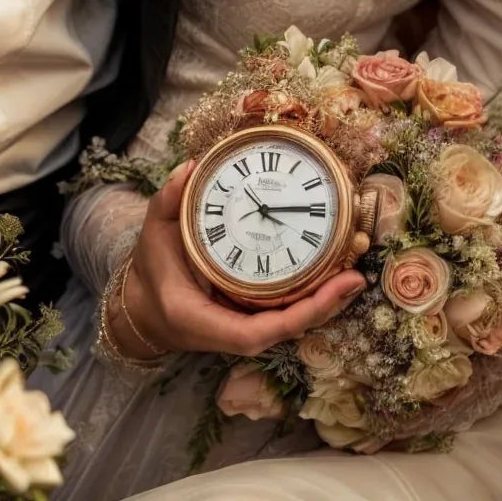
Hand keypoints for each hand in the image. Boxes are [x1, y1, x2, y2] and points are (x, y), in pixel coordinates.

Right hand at [116, 163, 365, 358]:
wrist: (146, 308)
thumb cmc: (153, 271)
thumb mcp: (153, 235)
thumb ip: (168, 202)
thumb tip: (189, 167)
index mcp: (202, 319)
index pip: (253, 334)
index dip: (295, 318)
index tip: (328, 292)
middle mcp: (229, 332)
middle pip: (284, 331)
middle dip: (323, 308)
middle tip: (354, 276)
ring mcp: (244, 327)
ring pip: (292, 326)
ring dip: (326, 304)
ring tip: (355, 274)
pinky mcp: (254, 317)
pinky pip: (288, 313)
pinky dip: (314, 298)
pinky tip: (337, 276)